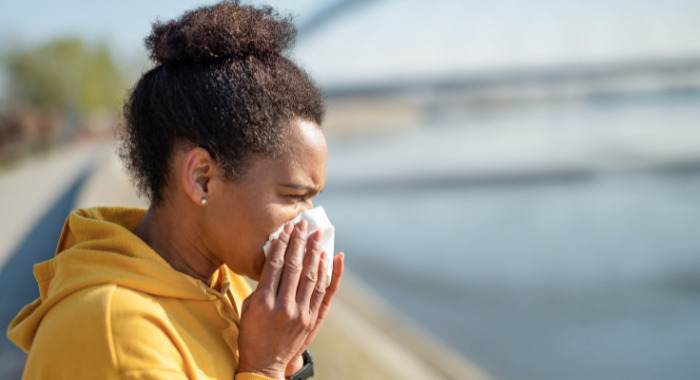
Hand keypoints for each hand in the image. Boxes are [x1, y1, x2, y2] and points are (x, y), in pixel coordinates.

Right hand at [237, 220, 344, 378]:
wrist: (265, 366)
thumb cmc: (252, 335)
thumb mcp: (248, 309)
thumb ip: (261, 286)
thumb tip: (275, 262)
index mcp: (263, 302)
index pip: (275, 265)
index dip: (282, 244)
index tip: (287, 229)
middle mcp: (284, 306)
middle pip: (294, 267)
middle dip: (299, 243)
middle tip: (304, 225)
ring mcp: (301, 314)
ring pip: (312, 277)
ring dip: (315, 253)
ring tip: (318, 236)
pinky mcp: (313, 320)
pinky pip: (324, 293)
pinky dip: (330, 274)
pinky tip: (333, 259)